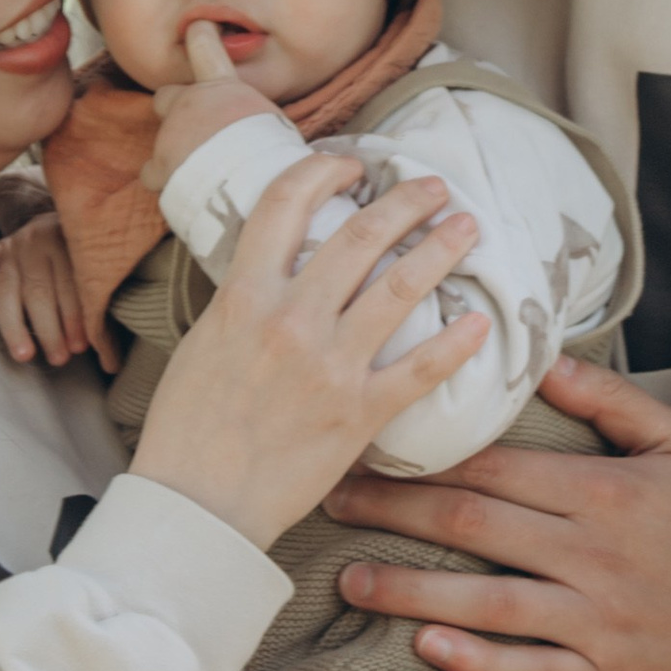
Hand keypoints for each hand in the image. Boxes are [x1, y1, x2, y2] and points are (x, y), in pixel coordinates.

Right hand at [0, 212, 118, 371]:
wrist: (75, 218)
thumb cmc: (89, 262)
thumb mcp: (101, 277)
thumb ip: (104, 313)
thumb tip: (113, 366)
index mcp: (73, 241)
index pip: (72, 285)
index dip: (77, 318)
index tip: (82, 347)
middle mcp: (41, 238)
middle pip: (40, 291)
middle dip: (50, 328)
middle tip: (60, 359)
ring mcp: (16, 243)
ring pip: (8, 287)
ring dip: (15, 324)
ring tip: (26, 355)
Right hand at [130, 152, 487, 549]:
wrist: (196, 505)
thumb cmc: (188, 429)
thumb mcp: (201, 342)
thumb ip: (241, 301)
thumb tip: (271, 268)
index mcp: (243, 297)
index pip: (286, 204)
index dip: (323, 171)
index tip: (349, 165)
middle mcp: (290, 321)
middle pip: (360, 235)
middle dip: (406, 200)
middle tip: (434, 187)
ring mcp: (329, 366)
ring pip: (400, 287)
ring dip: (441, 248)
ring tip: (467, 227)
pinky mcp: (358, 414)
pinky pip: (421, 369)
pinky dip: (458, 342)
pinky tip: (482, 321)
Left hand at [143, 19, 282, 197]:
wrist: (249, 181)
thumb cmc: (271, 153)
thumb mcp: (274, 124)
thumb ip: (256, 118)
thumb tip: (271, 132)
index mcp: (223, 88)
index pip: (206, 49)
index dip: (201, 37)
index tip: (198, 27)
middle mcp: (190, 104)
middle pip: (167, 97)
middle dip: (175, 110)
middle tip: (196, 130)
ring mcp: (170, 134)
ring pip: (162, 140)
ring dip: (175, 152)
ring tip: (201, 173)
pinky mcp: (159, 166)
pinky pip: (153, 174)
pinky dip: (165, 181)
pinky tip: (184, 190)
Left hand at [325, 356, 670, 670]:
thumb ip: (609, 402)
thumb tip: (546, 357)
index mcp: (604, 492)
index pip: (495, 468)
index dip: (423, 459)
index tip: (368, 448)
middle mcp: (592, 555)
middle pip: (472, 527)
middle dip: (392, 513)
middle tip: (329, 502)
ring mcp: (596, 622)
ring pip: (485, 605)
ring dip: (410, 592)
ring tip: (350, 581)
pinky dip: (473, 663)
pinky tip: (421, 651)